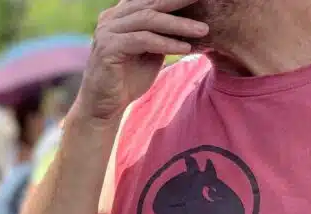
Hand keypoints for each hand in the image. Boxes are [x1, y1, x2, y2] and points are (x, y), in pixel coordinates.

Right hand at [77, 0, 209, 120]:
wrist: (104, 106)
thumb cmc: (128, 79)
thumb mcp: (151, 51)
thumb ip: (162, 33)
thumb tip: (191, 18)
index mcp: (119, 15)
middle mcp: (110, 18)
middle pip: (150, 3)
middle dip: (179, 1)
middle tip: (206, 0)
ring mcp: (106, 32)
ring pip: (148, 19)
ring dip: (179, 24)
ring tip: (203, 30)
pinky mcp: (107, 48)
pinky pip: (142, 40)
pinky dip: (166, 42)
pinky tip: (185, 48)